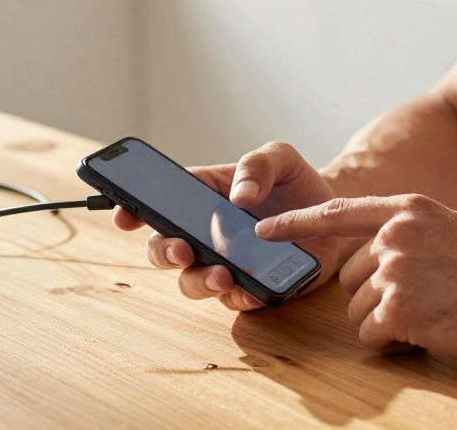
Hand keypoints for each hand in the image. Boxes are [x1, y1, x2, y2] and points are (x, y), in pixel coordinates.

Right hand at [113, 141, 343, 310]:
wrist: (332, 214)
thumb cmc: (295, 182)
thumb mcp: (279, 157)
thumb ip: (257, 164)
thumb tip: (240, 195)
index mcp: (201, 197)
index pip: (158, 203)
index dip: (133, 210)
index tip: (124, 215)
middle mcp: (205, 234)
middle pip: (164, 250)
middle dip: (163, 253)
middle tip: (181, 250)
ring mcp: (225, 264)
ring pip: (193, 282)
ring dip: (199, 281)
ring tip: (220, 275)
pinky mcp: (252, 287)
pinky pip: (235, 300)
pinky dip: (239, 296)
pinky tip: (248, 289)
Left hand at [256, 194, 456, 363]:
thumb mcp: (454, 229)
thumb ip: (411, 232)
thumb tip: (378, 253)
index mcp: (407, 209)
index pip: (336, 212)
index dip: (294, 223)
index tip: (261, 229)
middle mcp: (393, 234)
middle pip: (349, 279)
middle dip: (378, 299)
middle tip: (429, 303)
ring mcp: (393, 269)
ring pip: (358, 311)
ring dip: (389, 323)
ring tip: (438, 315)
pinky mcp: (397, 308)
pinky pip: (371, 336)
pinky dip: (395, 344)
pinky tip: (432, 333)